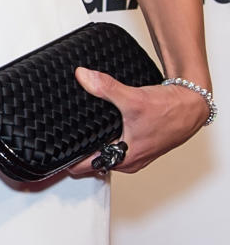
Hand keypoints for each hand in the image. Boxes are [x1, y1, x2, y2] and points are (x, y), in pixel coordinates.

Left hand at [67, 67, 210, 176]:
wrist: (190, 106)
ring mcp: (134, 150)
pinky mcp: (138, 140)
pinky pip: (114, 141)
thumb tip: (84, 77)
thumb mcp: (133, 99)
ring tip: (73, 129)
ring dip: (91, 142)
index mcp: (124, 157)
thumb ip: (106, 88)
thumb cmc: (170, 112)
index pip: (87, 167)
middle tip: (57, 136)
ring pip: (104, 151)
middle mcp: (128, 158)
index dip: (68, 160)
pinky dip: (104, 134)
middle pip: (93, 160)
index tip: (53, 152)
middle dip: (75, 150)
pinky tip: (99, 122)